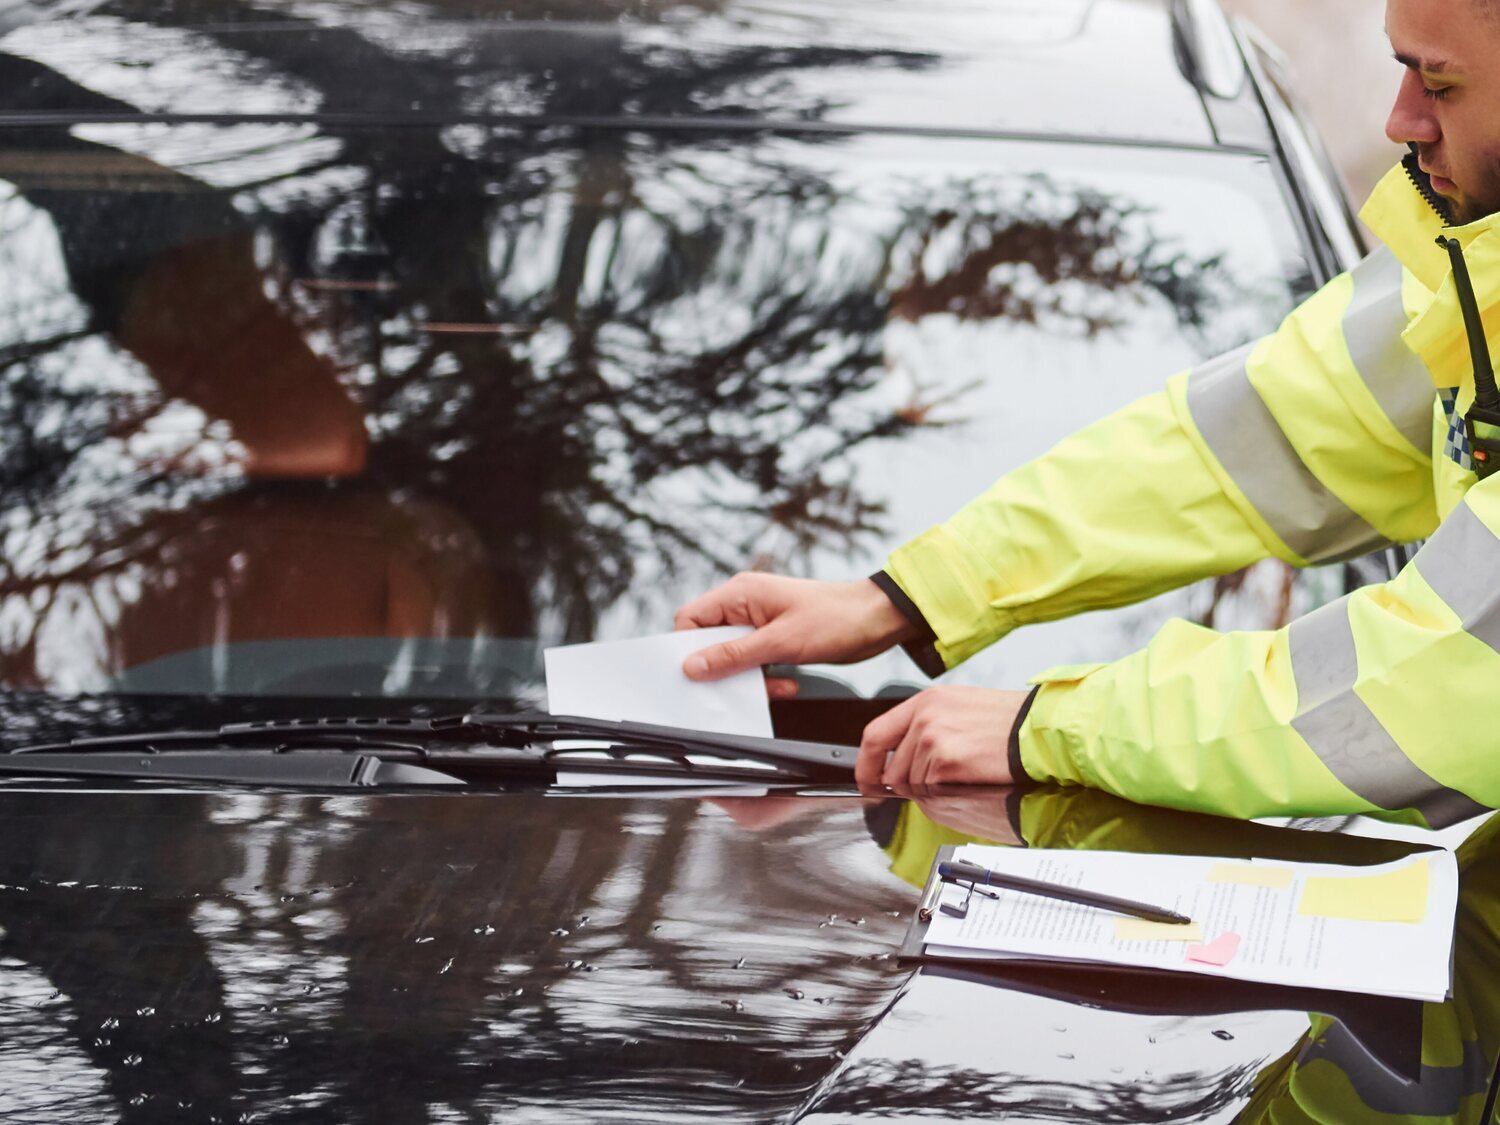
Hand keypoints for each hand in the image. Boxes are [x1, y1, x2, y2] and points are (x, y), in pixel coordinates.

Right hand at [675, 574, 915, 684]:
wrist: (878, 619)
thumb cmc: (836, 618)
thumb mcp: (780, 642)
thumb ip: (733, 655)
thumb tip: (693, 666)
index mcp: (739, 594)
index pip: (690, 619)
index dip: (687, 648)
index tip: (698, 673)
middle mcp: (745, 603)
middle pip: (710, 640)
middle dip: (723, 667)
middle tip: (738, 685)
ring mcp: (760, 620)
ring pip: (733, 654)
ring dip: (748, 675)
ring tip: (773, 685)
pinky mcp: (775, 635)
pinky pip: (754, 659)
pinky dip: (766, 675)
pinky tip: (786, 683)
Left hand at [856, 686, 1027, 786]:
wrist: (1039, 731)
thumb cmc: (1010, 721)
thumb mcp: (960, 707)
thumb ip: (928, 726)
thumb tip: (904, 756)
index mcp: (926, 701)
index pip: (875, 734)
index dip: (866, 763)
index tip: (867, 779)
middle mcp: (924, 717)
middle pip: (892, 768)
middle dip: (904, 786)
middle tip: (931, 787)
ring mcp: (933, 739)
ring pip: (911, 784)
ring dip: (930, 790)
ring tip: (961, 777)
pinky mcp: (946, 762)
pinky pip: (930, 792)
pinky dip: (946, 794)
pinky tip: (967, 780)